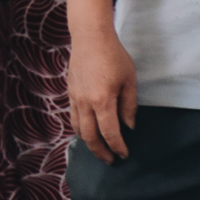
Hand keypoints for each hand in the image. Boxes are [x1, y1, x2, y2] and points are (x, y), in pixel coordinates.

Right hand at [67, 24, 137, 163]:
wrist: (90, 38)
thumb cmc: (114, 57)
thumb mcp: (129, 81)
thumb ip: (129, 106)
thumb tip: (129, 126)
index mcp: (102, 101)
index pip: (109, 133)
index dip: (118, 147)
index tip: (124, 155)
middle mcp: (85, 103)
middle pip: (90, 136)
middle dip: (101, 151)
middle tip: (110, 160)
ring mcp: (74, 98)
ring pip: (77, 128)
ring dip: (88, 142)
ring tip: (99, 149)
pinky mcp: (70, 92)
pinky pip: (72, 116)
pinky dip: (80, 128)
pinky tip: (88, 130)